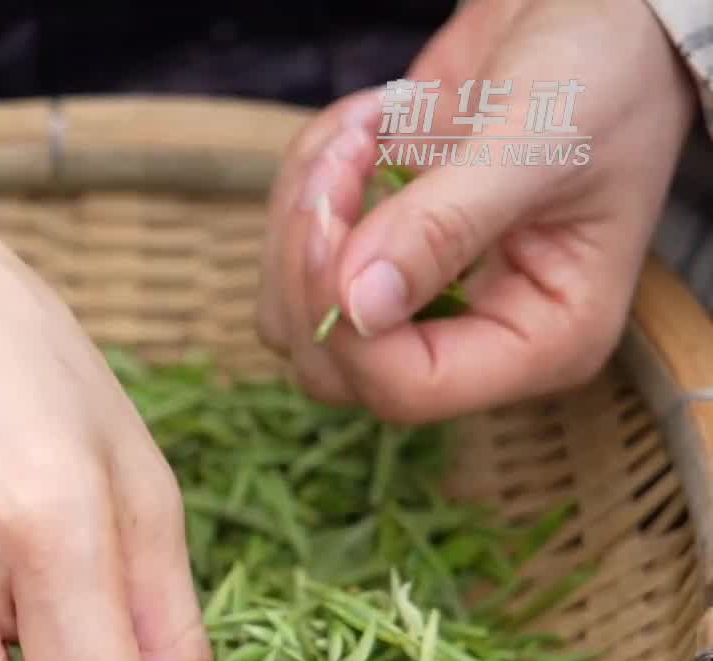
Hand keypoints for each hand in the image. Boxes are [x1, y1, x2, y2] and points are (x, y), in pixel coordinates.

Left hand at [258, 0, 693, 420]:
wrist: (599, 16)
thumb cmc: (604, 78)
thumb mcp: (534, 146)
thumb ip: (445, 227)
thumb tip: (358, 305)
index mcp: (540, 342)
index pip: (407, 387)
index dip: (346, 324)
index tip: (332, 218)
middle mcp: (473, 338)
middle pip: (329, 362)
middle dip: (310, 261)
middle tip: (347, 153)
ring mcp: (418, 298)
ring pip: (292, 310)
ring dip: (302, 210)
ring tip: (363, 125)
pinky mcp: (377, 251)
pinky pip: (295, 247)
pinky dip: (308, 179)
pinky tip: (369, 121)